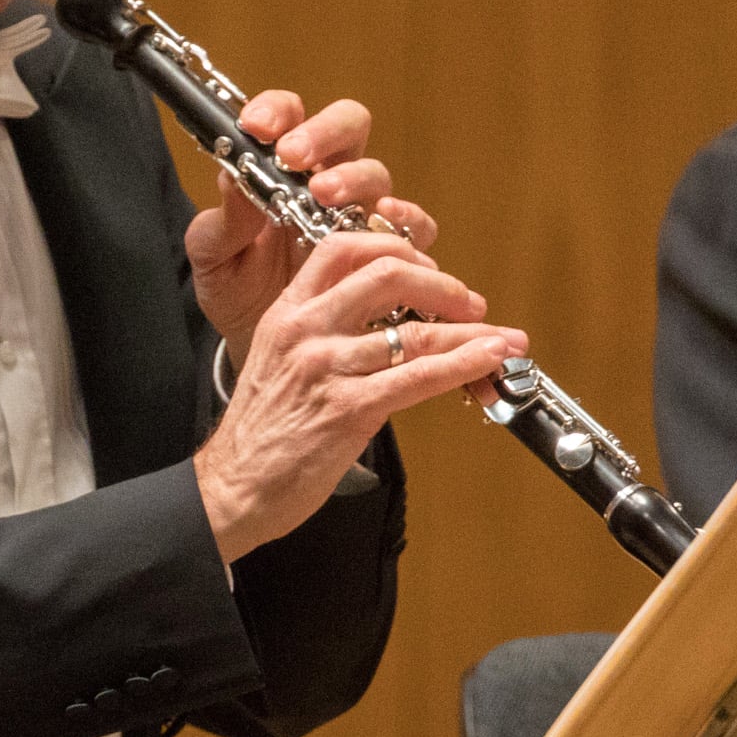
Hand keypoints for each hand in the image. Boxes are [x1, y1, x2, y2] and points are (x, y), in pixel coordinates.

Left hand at [187, 87, 441, 362]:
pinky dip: (406, 219)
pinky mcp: (388, 251)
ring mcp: (362, 213)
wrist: (262, 344)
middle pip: (347, 126)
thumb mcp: (214, 259)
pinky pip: (414, 225)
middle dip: (323, 133)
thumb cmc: (237, 291)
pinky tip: (383, 222)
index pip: (288, 114)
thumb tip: (232, 180)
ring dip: (353, 179)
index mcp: (281, 167)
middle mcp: (328, 180)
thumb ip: (220, 222)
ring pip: (376, 174)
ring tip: (325, 196)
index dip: (276, 110)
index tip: (255, 127)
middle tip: (292, 156)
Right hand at [194, 227, 524, 560]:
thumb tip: (386, 326)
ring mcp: (327, 369)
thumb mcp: (278, 363)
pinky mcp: (348, 410)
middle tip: (468, 301)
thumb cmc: (260, 433)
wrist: (232, 488)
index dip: (395, 249)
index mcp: (288, 313)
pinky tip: (487, 361)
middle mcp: (306, 331)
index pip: (343, 248)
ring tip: (505, 340)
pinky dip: (463, 365)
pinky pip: (418, 377)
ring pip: (417, 333)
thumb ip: (322, 335)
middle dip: (442, 283)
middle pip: (387, 274)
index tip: (426, 269)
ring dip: (472, 333)